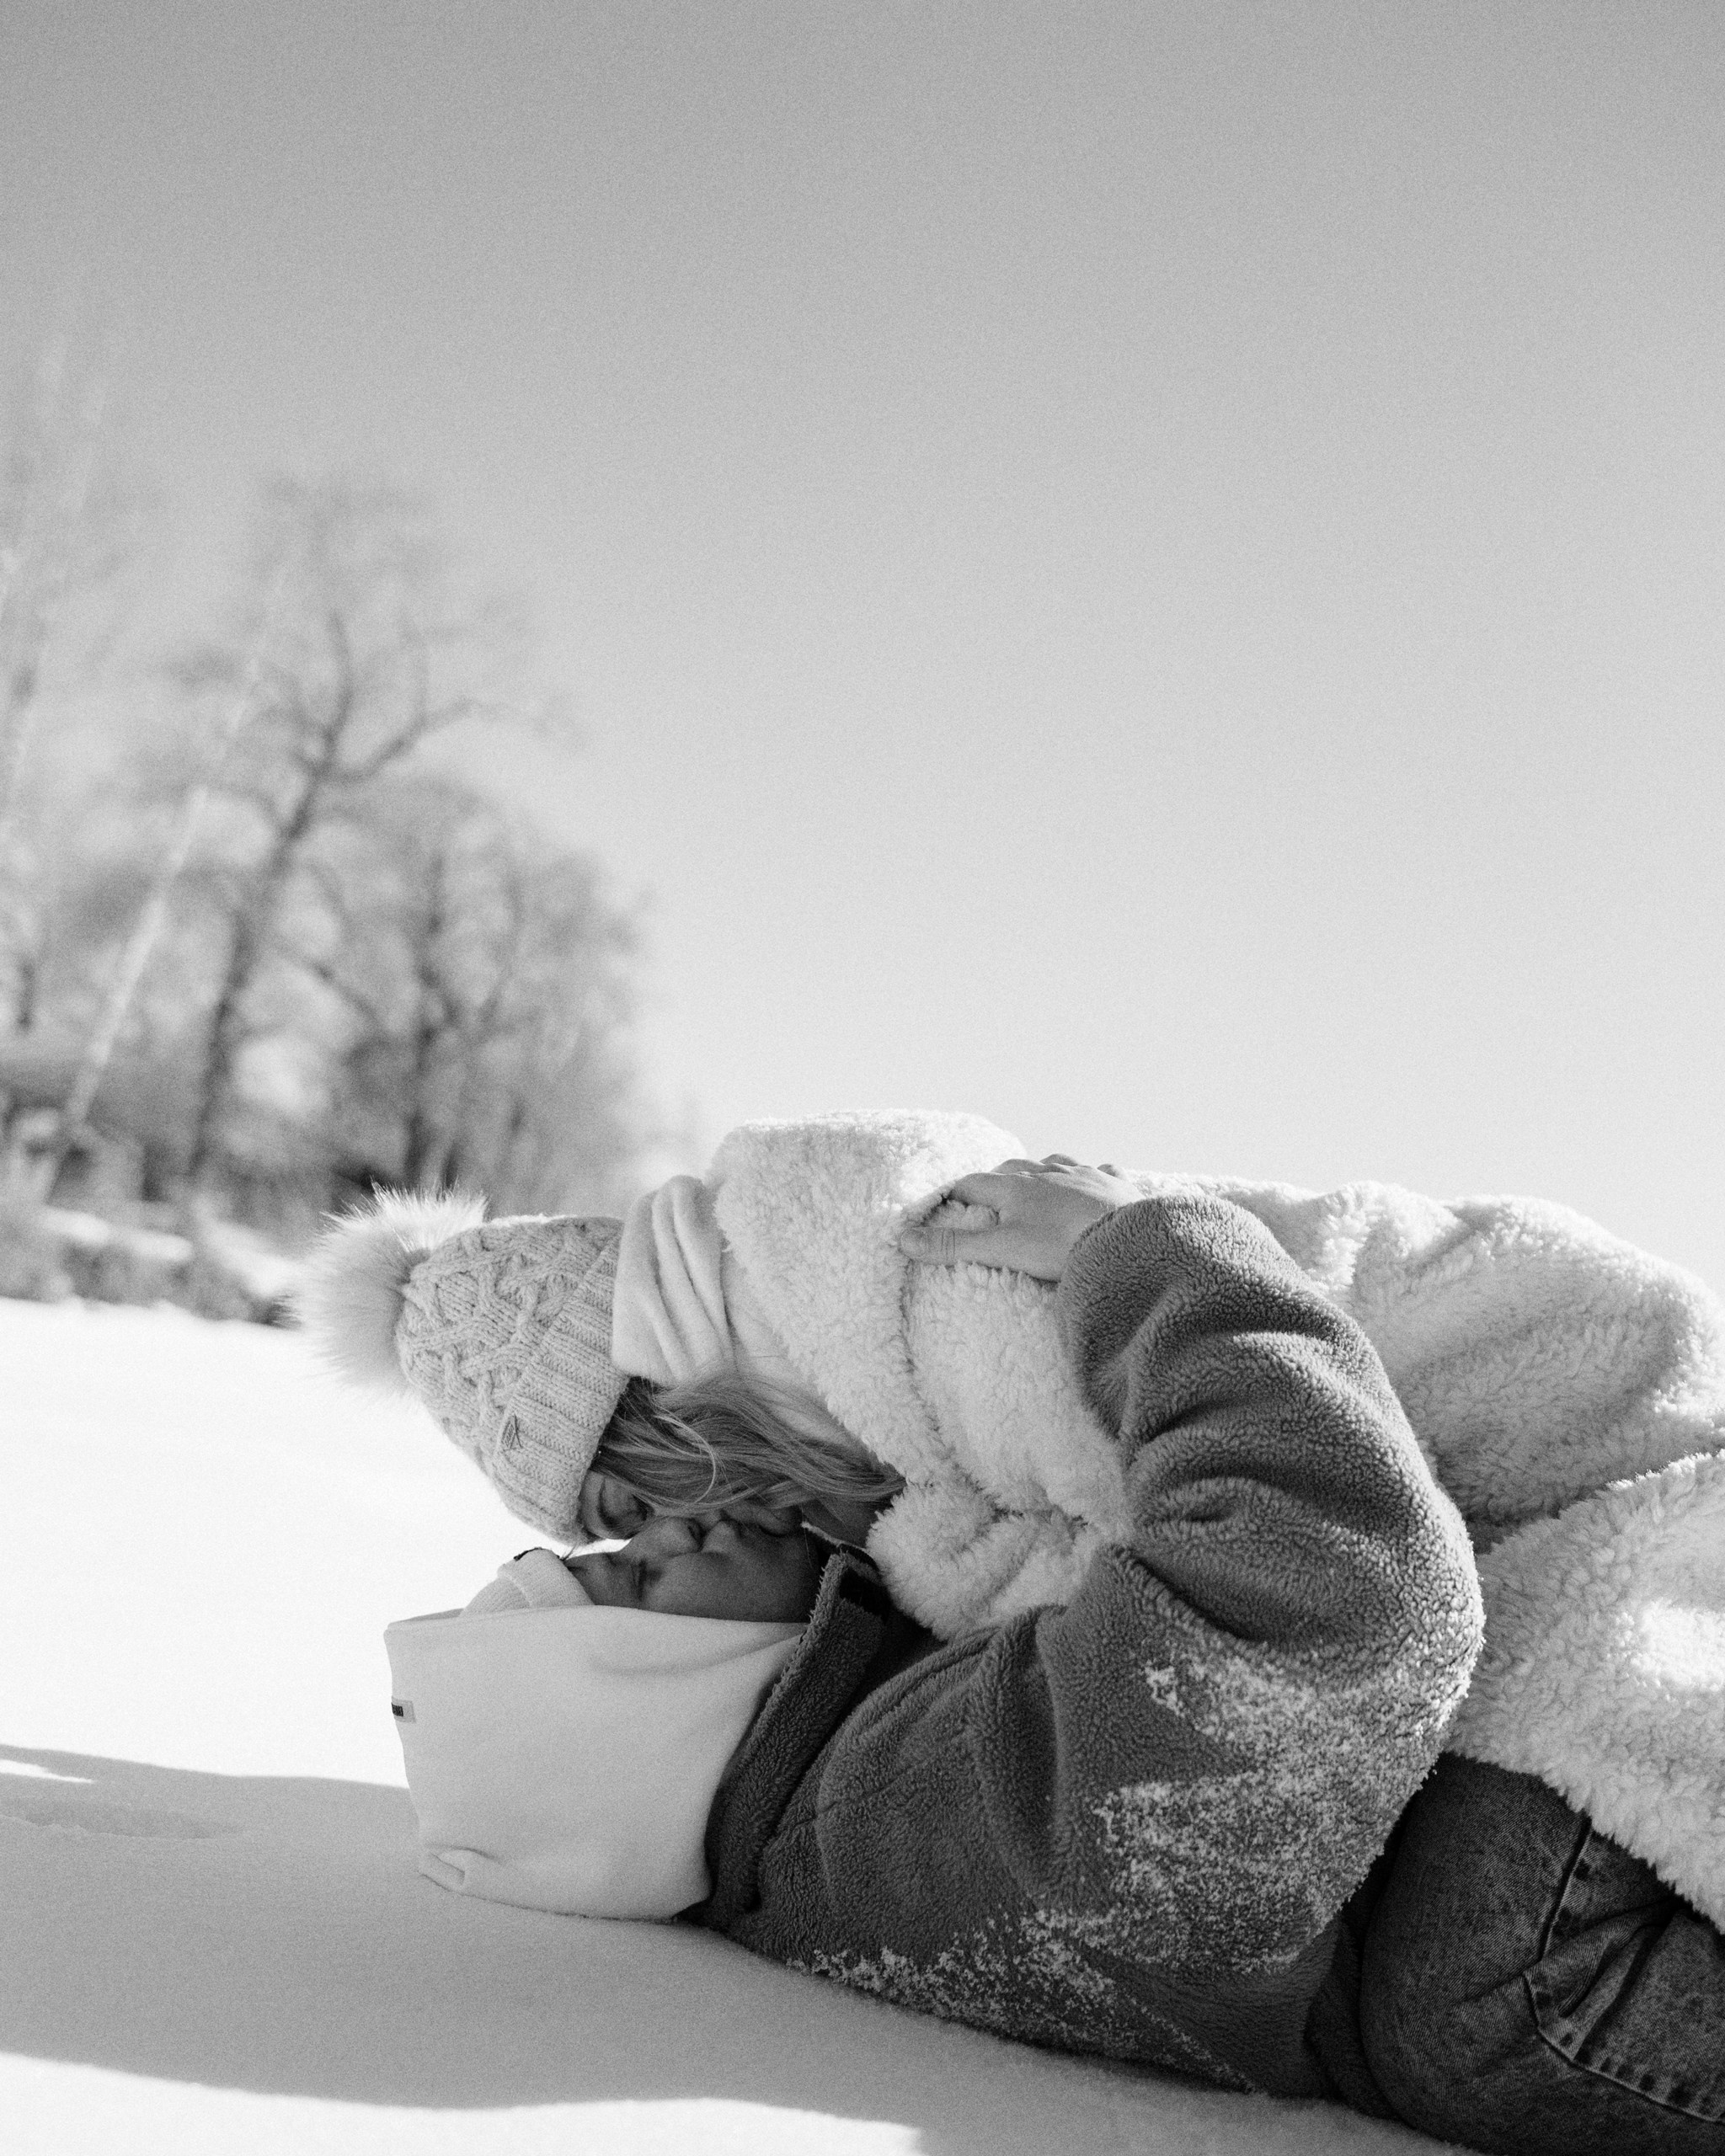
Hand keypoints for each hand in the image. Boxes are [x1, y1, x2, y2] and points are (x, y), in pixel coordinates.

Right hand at [898, 1155, 1139, 1280]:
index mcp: (1015, 1186)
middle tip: (989, 1193)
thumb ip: (954, 1245)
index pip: (974, 1183)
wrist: (1124, 1239)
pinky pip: (1099, 1170)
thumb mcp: (1002, 1249)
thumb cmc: (1061, 1245)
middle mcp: (1046, 1172)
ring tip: (1036, 1182)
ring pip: (1054, 1163)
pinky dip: (1091, 1175)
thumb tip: (905, 1239)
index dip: (957, 1193)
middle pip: (1012, 1167)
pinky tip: (1093, 1179)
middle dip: (997, 1177)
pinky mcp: (1113, 1183)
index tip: (948, 1202)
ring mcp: (1082, 1174)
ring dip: (1041, 1171)